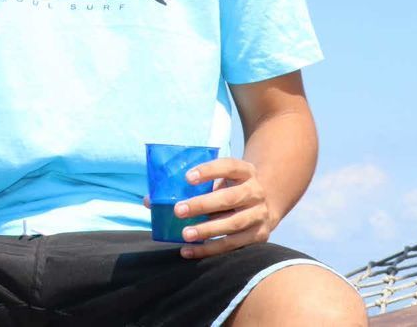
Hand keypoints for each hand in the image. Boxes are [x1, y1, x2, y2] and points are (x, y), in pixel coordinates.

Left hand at [141, 157, 274, 258]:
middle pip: (230, 197)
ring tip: (185, 234)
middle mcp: (256, 192)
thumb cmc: (230, 188)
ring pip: (234, 223)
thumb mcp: (218, 179)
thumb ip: (189, 186)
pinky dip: (210, 249)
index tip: (187, 178)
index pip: (228, 166)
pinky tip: (189, 250)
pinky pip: (233, 244)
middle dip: (203, 204)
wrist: (266, 203)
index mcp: (245, 171)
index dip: (209, 170)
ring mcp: (260, 214)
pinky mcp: (259, 236)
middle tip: (178, 210)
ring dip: (207, 230)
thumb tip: (150, 200)